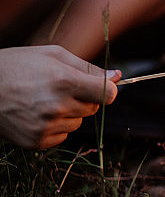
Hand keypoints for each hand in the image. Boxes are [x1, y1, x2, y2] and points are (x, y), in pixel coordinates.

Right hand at [0, 46, 119, 148]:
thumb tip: (117, 76)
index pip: (108, 94)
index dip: (107, 90)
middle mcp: (57, 106)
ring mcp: (46, 126)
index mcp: (64, 82)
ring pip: (78, 123)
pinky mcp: (36, 141)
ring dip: (68, 113)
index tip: (100, 87)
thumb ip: (88, 67)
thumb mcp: (53, 55)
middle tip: (60, 88)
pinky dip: (55, 127)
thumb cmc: (16, 66)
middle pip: (93, 109)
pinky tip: (36, 113)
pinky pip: (62, 136)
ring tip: (43, 100)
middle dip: (84, 98)